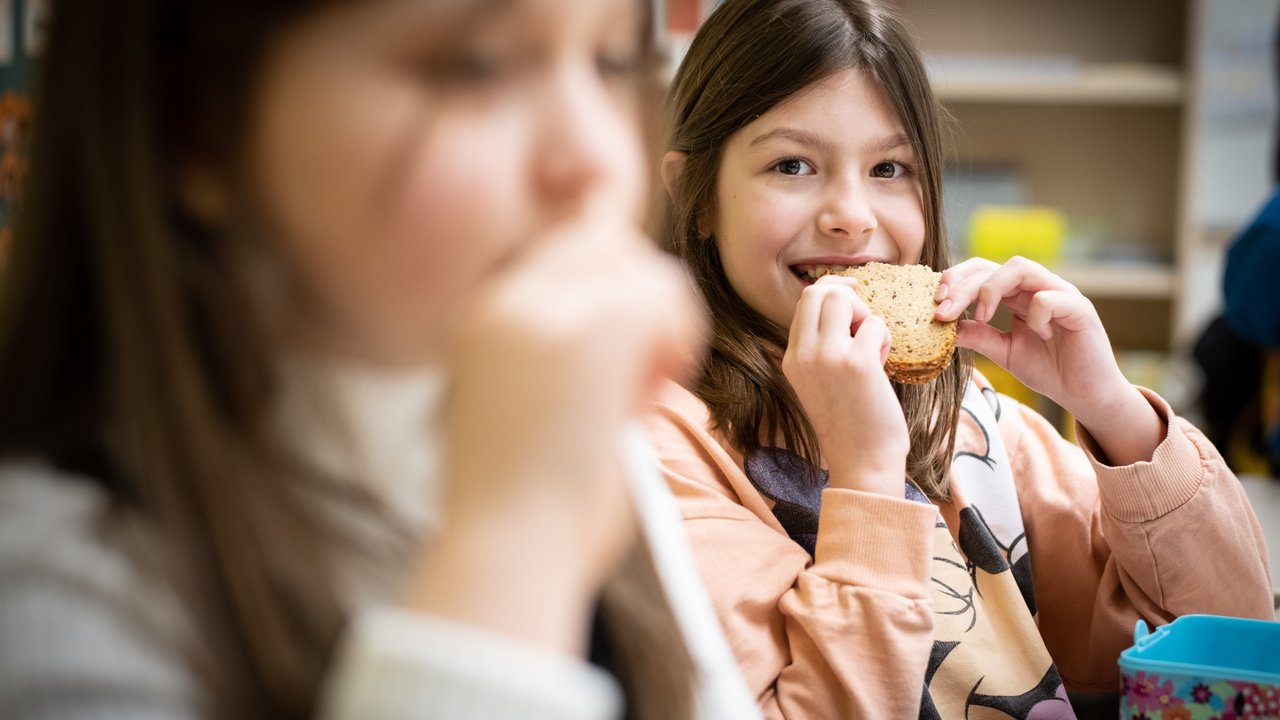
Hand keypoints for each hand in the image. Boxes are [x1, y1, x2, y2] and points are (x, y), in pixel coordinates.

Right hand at [407, 221, 706, 653]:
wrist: (508, 555)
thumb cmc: (532, 509)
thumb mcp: (534, 407)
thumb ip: (571, 352)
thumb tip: (641, 315)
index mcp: (483, 321)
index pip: (564, 249)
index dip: (617, 277)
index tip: (649, 332)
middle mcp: (502, 302)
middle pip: (602, 242)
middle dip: (644, 296)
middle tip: (655, 372)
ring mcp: (538, 309)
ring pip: (634, 261)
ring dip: (666, 316)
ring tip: (656, 381)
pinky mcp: (582, 330)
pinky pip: (660, 290)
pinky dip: (680, 330)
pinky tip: (666, 379)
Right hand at [781, 275, 907, 495]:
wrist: (863, 463)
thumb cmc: (850, 424)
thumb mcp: (819, 382)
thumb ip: (820, 348)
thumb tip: (843, 306)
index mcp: (791, 359)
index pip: (804, 302)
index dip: (831, 290)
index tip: (851, 297)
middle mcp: (803, 355)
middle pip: (819, 292)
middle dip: (847, 297)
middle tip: (863, 323)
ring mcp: (828, 357)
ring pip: (843, 299)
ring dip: (866, 316)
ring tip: (872, 348)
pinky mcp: (857, 363)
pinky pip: (875, 324)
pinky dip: (884, 338)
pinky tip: (883, 366)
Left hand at [935, 256, 1162, 463]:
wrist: (1086, 395)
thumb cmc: (1049, 370)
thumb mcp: (1004, 352)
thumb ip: (978, 336)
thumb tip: (944, 326)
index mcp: (1017, 296)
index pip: (981, 272)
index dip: (955, 282)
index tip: (935, 306)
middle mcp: (1037, 288)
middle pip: (993, 266)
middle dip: (962, 285)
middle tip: (943, 310)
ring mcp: (1060, 294)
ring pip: (1020, 267)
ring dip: (991, 289)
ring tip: (982, 317)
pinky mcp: (1080, 308)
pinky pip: (1049, 297)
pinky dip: (1035, 314)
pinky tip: (1037, 335)